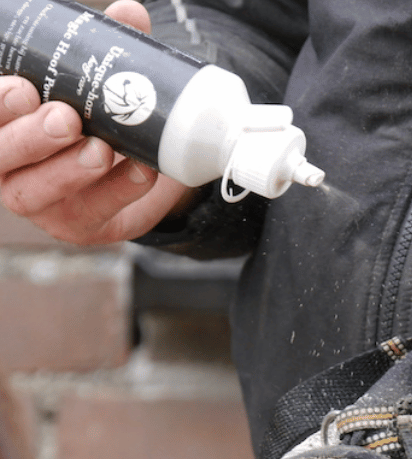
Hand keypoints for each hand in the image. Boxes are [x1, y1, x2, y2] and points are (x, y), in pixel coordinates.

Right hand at [0, 0, 195, 244]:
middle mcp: (9, 167)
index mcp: (0, 125)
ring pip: (38, 193)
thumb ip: (104, 51)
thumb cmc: (97, 119)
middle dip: (31, 137)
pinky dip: (119, 191)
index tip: (23, 87)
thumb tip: (130, 14)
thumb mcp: (95, 84)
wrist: (136, 172)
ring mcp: (41, 203)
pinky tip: (141, 170)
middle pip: (1, 157)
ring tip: (102, 149)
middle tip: (66, 118)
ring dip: (71, 170)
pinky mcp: (80, 227)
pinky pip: (94, 214)